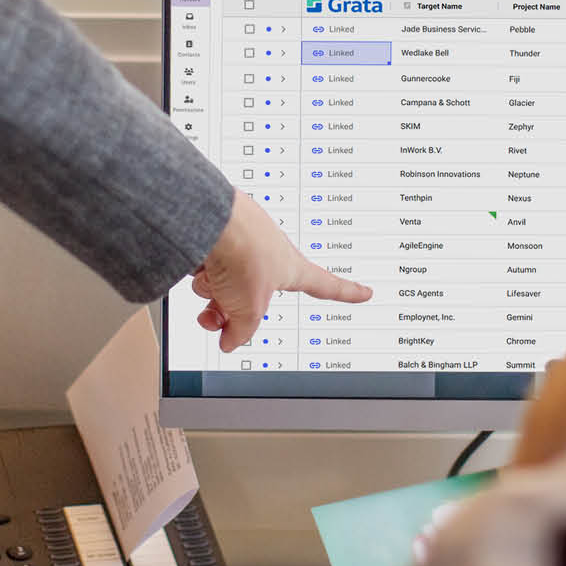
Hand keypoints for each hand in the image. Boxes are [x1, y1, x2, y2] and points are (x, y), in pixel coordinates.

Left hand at [191, 189, 372, 351]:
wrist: (211, 222)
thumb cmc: (243, 253)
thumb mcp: (250, 310)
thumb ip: (242, 333)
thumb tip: (230, 342)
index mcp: (293, 269)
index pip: (327, 286)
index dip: (348, 292)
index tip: (366, 293)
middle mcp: (270, 257)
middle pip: (254, 299)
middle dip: (233, 312)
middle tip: (219, 318)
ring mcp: (244, 248)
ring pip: (227, 289)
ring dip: (213, 296)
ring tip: (210, 283)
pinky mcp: (219, 241)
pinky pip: (209, 273)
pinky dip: (201, 278)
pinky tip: (198, 269)